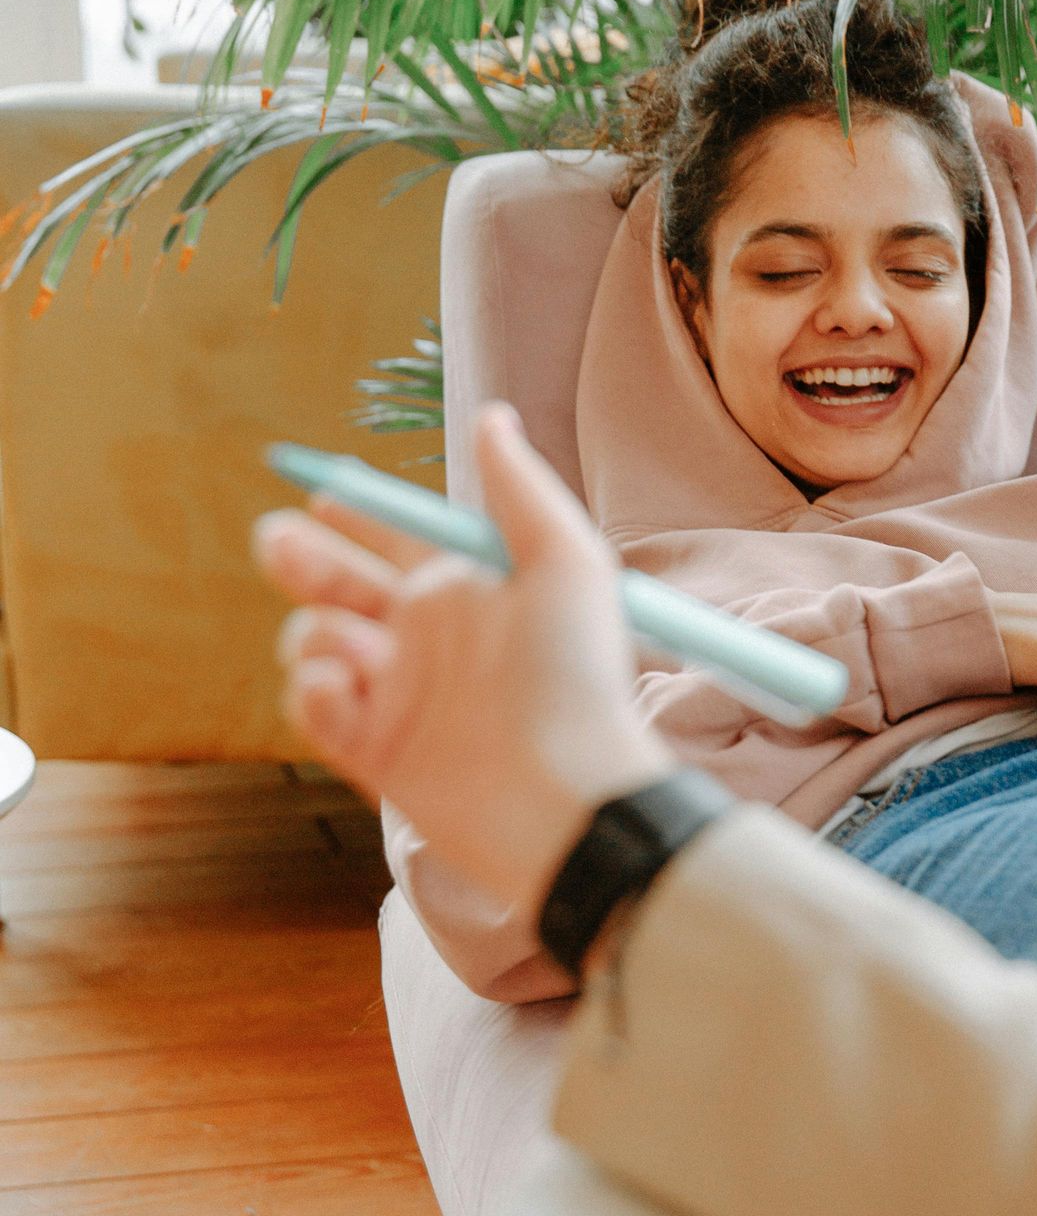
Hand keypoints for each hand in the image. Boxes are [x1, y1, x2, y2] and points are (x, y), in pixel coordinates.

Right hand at [256, 403, 667, 920]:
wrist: (569, 799)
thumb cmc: (579, 679)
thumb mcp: (567, 564)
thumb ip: (520, 489)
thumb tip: (491, 416)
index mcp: (467, 592)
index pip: (397, 539)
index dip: (357, 513)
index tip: (319, 491)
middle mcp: (428, 642)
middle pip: (339, 586)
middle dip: (302, 559)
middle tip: (277, 541)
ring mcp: (397, 698)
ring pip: (316, 644)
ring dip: (317, 634)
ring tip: (357, 653)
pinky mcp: (373, 754)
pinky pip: (314, 707)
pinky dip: (316, 692)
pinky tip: (346, 691)